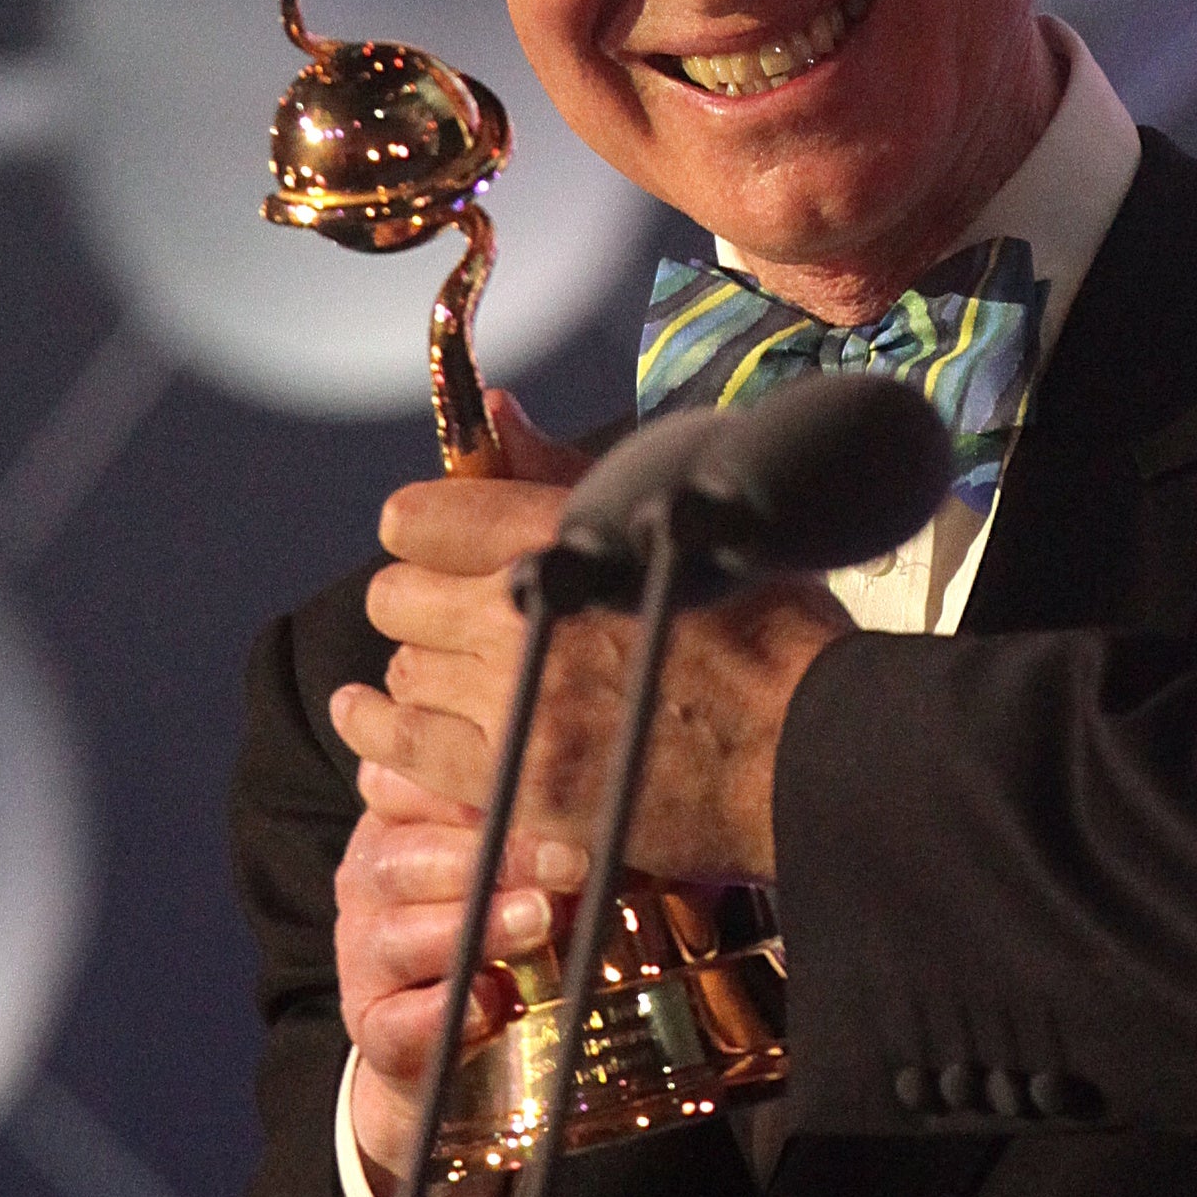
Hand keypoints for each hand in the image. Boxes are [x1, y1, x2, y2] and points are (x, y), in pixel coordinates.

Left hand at [330, 457, 851, 895]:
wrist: (816, 754)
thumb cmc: (775, 635)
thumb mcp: (686, 517)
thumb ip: (568, 471)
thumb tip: (497, 413)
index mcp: (566, 534)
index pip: (420, 519)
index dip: (428, 532)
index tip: (443, 548)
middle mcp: (526, 612)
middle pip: (396, 597)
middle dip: (423, 603)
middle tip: (463, 621)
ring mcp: (514, 703)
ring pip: (403, 672)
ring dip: (426, 671)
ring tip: (462, 680)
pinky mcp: (516, 783)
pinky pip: (401, 748)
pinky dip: (382, 733)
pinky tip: (380, 723)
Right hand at [334, 765, 589, 1196]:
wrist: (473, 1054)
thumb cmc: (524, 929)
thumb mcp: (549, 864)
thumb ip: (575, 825)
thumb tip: (654, 800)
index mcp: (407, 820)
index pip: (410, 782)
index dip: (469, 781)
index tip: (546, 780)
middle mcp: (373, 879)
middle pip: (403, 857)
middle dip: (491, 858)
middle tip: (568, 863)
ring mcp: (365, 955)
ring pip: (395, 935)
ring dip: (474, 928)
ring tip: (539, 921)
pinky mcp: (373, 1029)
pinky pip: (398, 1022)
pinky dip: (449, 1014)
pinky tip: (497, 1002)